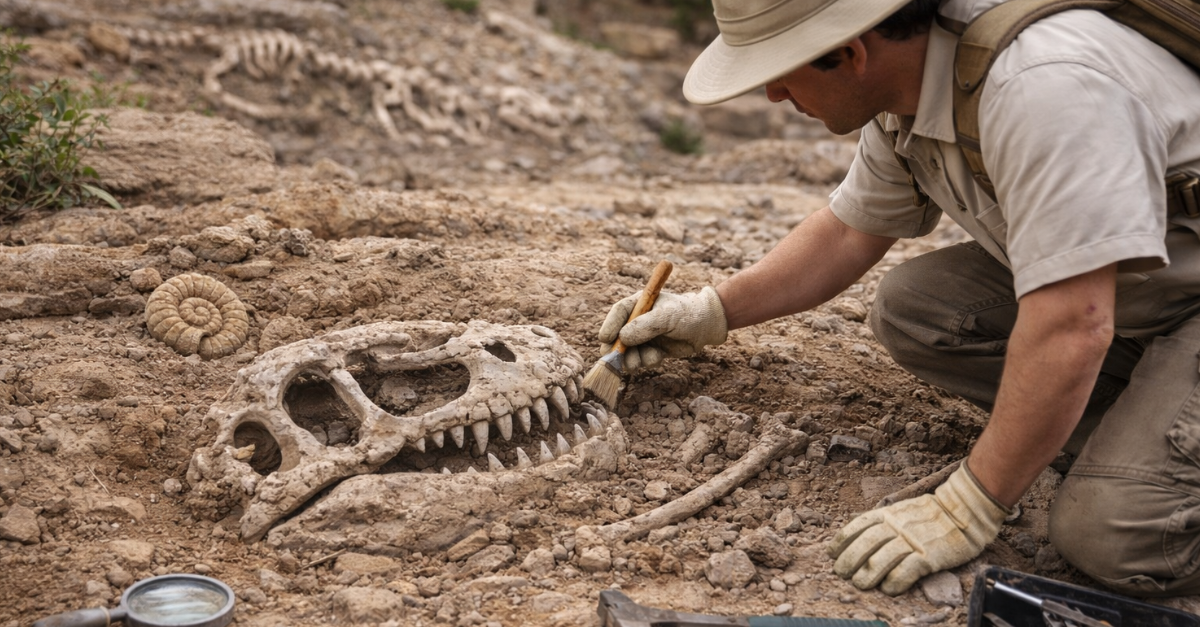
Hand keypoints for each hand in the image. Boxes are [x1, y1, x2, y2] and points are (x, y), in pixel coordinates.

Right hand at [597, 286, 727, 372]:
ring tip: (644, 360)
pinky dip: (647, 361)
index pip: (618, 313)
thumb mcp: (667, 316)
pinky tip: (659, 357)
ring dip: (632, 359)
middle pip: (617, 336)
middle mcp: (638, 321)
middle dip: (616, 349)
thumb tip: (623, 338)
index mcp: (639, 304)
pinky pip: (642, 360)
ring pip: (628, 352)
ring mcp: (644, 337)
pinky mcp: (652, 350)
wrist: (707, 327)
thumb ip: (645, 326)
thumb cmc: (688, 314)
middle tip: (617, 360)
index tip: (605, 339)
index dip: (610, 326)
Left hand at [827, 463, 1008, 594]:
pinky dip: (895, 581)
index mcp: (889, 513)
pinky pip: (907, 570)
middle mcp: (898, 525)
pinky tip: (888, 589)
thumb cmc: (932, 513)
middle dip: (850, 560)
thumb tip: (859, 536)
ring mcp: (913, 540)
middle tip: (841, 573)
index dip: (842, 541)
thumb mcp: (902, 509)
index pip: (858, 526)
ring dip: (868, 574)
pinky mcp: (930, 556)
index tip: (832, 554)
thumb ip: (883, 521)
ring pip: (883, 558)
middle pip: (866, 543)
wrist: (966, 510)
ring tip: (859, 585)